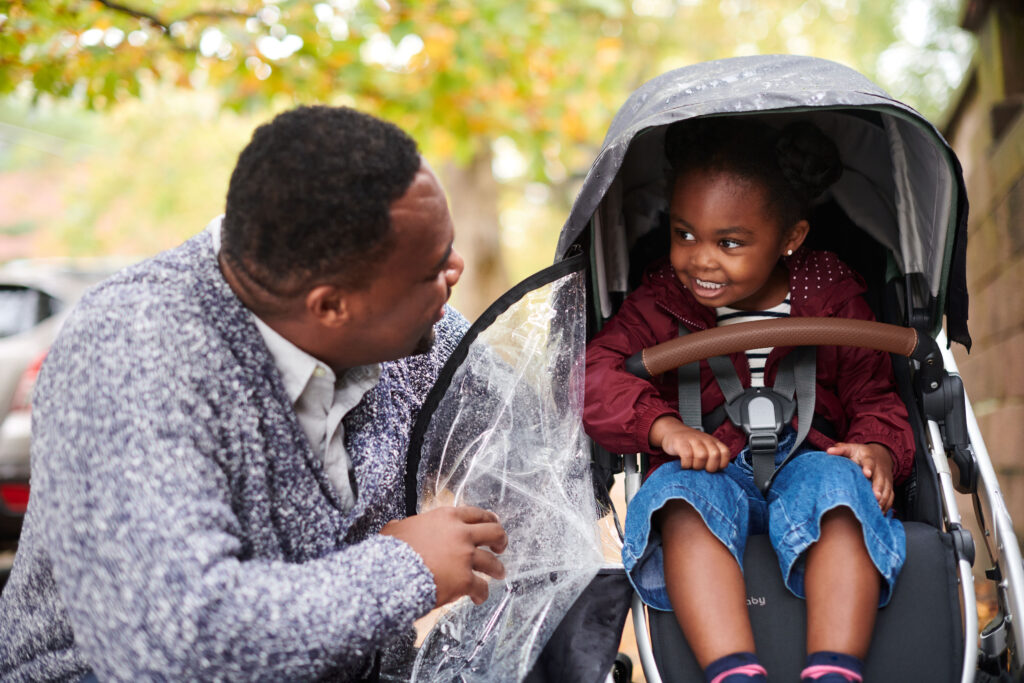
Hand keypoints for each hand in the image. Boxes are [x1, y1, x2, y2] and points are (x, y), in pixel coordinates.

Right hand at [381, 506, 506, 606]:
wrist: (391, 573)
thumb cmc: (392, 550)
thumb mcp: (396, 529)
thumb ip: (404, 526)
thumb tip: (397, 525)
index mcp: (447, 518)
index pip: (476, 513)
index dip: (489, 519)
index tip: (493, 523)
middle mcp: (461, 534)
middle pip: (494, 532)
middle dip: (501, 540)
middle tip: (500, 547)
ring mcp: (465, 557)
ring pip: (493, 562)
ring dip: (498, 569)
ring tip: (499, 573)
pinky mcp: (465, 580)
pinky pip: (481, 588)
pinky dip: (482, 593)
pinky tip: (478, 597)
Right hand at [650, 416, 730, 471]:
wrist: (672, 431)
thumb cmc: (689, 444)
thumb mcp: (704, 447)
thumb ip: (712, 458)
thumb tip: (717, 475)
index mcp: (713, 441)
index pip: (725, 452)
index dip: (722, 463)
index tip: (714, 469)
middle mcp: (705, 439)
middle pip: (715, 455)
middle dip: (710, 467)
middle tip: (702, 470)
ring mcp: (692, 440)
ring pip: (702, 456)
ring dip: (697, 466)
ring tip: (692, 467)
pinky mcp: (680, 442)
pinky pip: (687, 455)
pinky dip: (686, 464)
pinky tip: (684, 465)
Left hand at [826, 441, 894, 512]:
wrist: (880, 454)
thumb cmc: (860, 454)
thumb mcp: (850, 448)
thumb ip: (840, 449)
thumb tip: (829, 451)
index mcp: (869, 458)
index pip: (869, 462)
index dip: (868, 468)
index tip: (866, 473)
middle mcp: (879, 469)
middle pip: (880, 479)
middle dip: (878, 488)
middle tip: (875, 497)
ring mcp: (886, 478)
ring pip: (887, 489)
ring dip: (883, 499)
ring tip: (877, 509)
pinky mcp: (889, 486)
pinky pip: (890, 496)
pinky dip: (887, 505)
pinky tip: (880, 513)